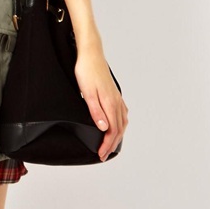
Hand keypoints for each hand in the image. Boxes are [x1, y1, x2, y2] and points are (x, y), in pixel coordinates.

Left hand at [74, 45, 128, 161]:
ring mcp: (117, 97)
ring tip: (111, 145)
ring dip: (118, 136)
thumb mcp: (87, 93)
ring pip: (122, 121)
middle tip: (104, 155)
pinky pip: (122, 113)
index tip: (101, 154)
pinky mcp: (114, 93)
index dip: (107, 145)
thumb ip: (96, 111)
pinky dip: (121, 124)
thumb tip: (104, 129)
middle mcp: (116, 101)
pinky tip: (117, 125)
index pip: (112, 131)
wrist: (91, 53)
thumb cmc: (86, 71)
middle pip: (119, 129)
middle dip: (112, 144)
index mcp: (110, 103)